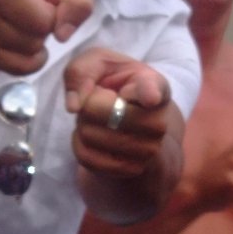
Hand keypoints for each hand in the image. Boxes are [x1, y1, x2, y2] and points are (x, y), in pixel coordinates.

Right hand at [0, 0, 92, 74]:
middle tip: (40, 13)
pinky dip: (34, 60)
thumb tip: (62, 32)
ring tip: (29, 27)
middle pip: (41, 19)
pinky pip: (23, 64)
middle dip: (50, 21)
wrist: (2, 15)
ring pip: (32, 43)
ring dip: (40, 41)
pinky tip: (27, 47)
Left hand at [64, 47, 172, 178]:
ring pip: (90, 135)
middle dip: (88, 104)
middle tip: (99, 101)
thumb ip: (81, 71)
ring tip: (98, 119)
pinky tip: (93, 136)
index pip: (152, 90)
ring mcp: (148, 150)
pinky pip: (86, 157)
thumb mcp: (98, 63)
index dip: (149, 93)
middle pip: (102, 112)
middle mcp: (158, 121)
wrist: (129, 121)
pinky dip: (79, 144)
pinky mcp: (132, 170)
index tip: (150, 97)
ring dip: (82, 125)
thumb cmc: (114, 84)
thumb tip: (74, 106)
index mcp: (154, 85)